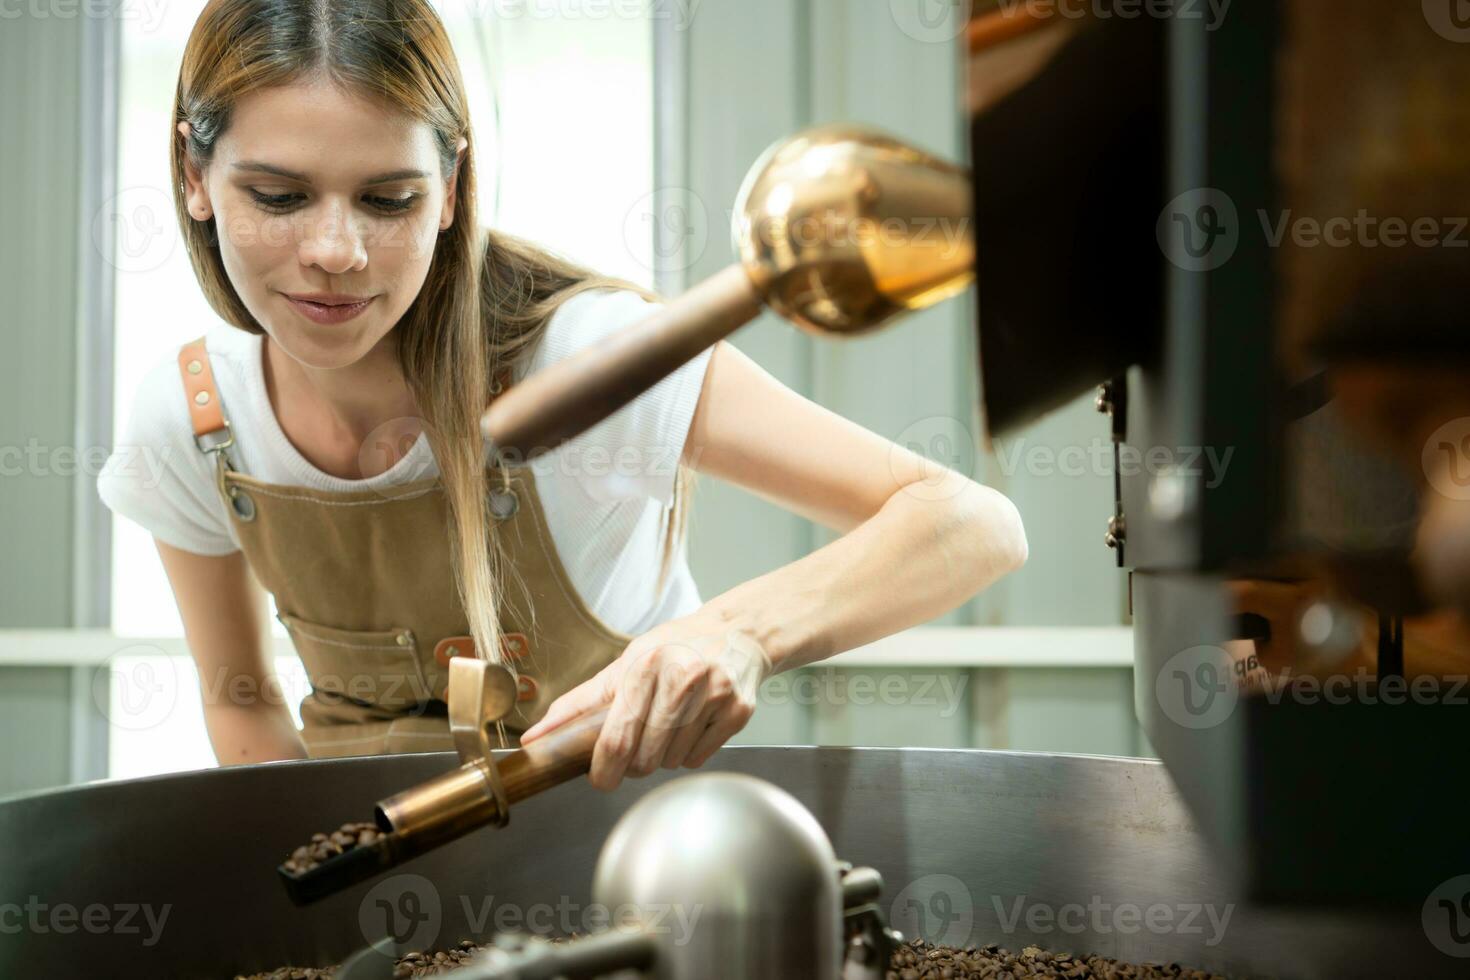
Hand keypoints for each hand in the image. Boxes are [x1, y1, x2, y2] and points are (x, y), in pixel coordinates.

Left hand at [518, 618, 771, 790]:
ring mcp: (714, 696)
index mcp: (646, 665)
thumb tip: (535, 738)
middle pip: (645, 758)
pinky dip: (688, 752)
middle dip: (635, 763)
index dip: (603, 771)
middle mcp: (683, 679)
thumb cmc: (674, 648)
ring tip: (669, 724)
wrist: (736, 632)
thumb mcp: (625, 664)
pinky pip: (698, 759)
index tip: (600, 778)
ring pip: (672, 761)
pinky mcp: (737, 712)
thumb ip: (579, 704)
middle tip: (638, 743)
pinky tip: (692, 725)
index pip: (617, 739)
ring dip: (663, 755)